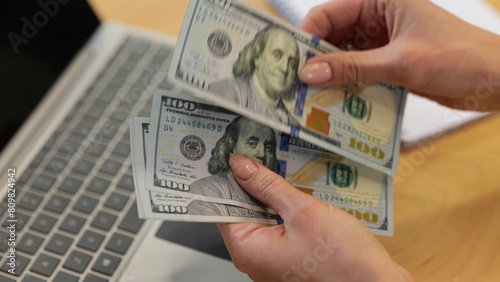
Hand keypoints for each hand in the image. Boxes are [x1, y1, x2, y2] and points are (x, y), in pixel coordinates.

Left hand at [217, 154, 412, 281]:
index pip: (221, 207)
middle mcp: (252, 258)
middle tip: (259, 155)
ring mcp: (269, 261)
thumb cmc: (343, 259)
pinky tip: (292, 195)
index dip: (227, 179)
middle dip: (250, 185)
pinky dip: (280, 211)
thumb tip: (240, 166)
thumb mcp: (303, 211)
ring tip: (277, 171)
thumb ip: (268, 186)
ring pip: (259, 219)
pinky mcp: (285, 259)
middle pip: (240, 212)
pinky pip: (274, 229)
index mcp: (247, 249)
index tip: (234, 155)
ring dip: (268, 197)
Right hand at [298, 0, 499, 110]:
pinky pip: (358, 72)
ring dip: (331, 76)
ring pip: (343, 57)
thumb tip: (309, 72)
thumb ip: (352, 67)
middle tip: (296, 85)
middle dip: (316, 60)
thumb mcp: (400, 62)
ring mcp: (382, 42)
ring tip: (312, 98)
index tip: (290, 63)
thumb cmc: (459, 57)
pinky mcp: (388, 63)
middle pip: (332, 36)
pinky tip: (336, 102)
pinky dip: (347, 86)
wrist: (496, 81)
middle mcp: (378, 18)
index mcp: (380, 1)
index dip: (307, 37)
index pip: (329, 14)